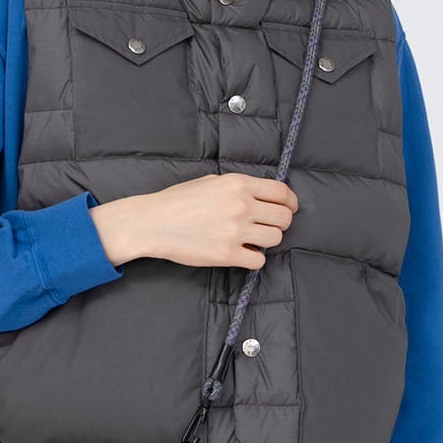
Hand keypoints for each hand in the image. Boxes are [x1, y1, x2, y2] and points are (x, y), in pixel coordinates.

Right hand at [91, 173, 299, 269]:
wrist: (153, 222)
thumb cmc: (178, 201)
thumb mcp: (211, 181)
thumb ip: (239, 188)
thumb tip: (263, 196)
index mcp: (238, 184)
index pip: (282, 192)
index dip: (290, 202)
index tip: (288, 208)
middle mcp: (241, 206)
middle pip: (284, 218)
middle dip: (281, 223)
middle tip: (269, 226)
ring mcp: (235, 231)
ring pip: (275, 239)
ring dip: (267, 240)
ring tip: (252, 239)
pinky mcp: (227, 255)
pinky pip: (259, 260)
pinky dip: (254, 258)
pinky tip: (242, 253)